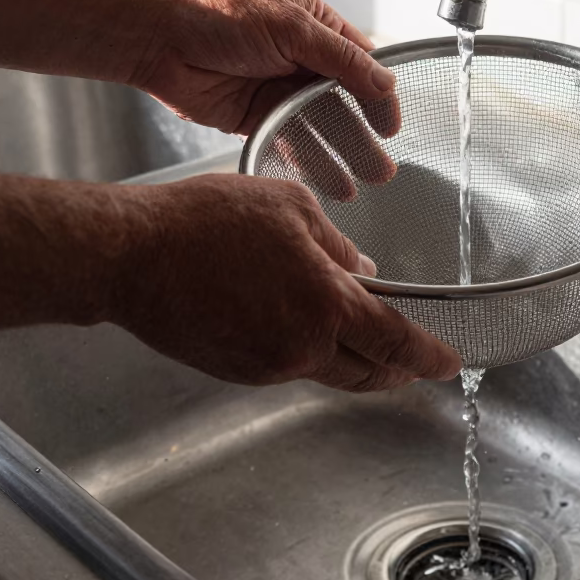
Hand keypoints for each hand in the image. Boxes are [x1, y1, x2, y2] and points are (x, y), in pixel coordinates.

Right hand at [113, 174, 461, 389]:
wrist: (130, 256)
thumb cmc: (205, 222)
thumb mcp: (290, 207)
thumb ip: (337, 244)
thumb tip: (361, 268)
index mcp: (325, 305)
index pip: (395, 342)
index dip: (428, 357)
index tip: (449, 363)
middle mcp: (301, 347)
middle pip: (368, 372)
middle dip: (397, 369)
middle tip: (413, 361)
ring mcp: (267, 366)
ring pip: (328, 371)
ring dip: (353, 360)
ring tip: (361, 339)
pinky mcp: (237, 370)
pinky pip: (289, 368)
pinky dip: (309, 354)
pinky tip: (301, 326)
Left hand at [136, 0, 401, 200]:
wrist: (160, 39)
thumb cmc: (219, 15)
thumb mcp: (292, 27)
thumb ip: (342, 59)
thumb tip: (385, 83)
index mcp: (316, 25)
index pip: (363, 64)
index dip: (380, 95)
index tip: (391, 126)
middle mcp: (301, 58)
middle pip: (344, 102)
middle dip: (364, 136)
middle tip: (382, 169)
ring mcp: (279, 89)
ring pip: (319, 127)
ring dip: (340, 155)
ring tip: (361, 182)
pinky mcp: (257, 116)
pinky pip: (290, 141)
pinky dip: (307, 161)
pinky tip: (325, 180)